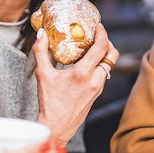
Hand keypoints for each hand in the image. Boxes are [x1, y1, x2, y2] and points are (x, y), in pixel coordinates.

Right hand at [34, 23, 118, 144]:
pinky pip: (104, 74)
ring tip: (90, 48)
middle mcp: (95, 80)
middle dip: (108, 42)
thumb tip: (41, 34)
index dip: (103, 33)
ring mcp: (98, 88)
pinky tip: (86, 64)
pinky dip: (100, 64)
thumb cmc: (50, 103)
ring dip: (104, 54)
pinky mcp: (97, 93)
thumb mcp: (43, 75)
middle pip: (113, 55)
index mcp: (83, 73)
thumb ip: (41, 52)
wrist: (57, 127)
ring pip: (109, 65)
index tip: (98, 25)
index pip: (101, 47)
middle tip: (97, 36)